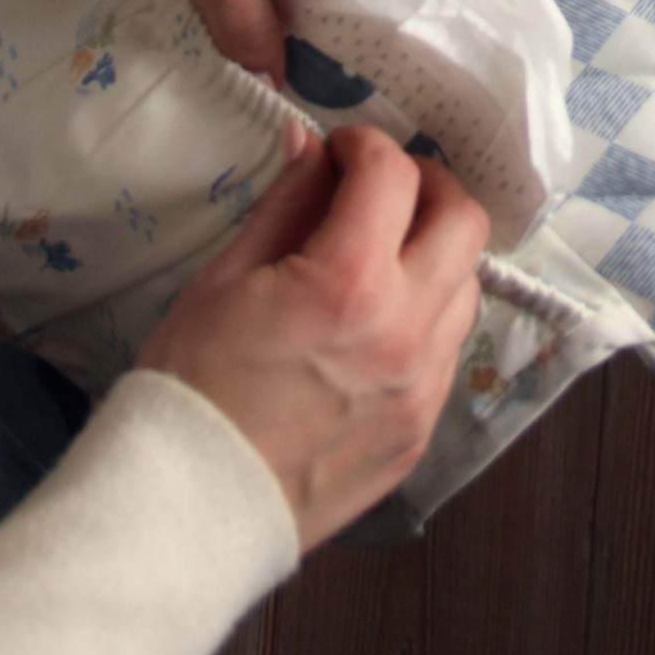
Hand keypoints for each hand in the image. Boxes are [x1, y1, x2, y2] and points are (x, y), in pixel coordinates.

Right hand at [139, 125, 488, 550]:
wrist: (188, 508)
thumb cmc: (191, 388)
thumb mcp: (225, 279)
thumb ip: (286, 206)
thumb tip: (313, 149)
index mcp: (350, 284)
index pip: (392, 175)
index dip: (364, 146)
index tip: (341, 150)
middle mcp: (406, 332)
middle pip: (463, 220)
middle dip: (425, 186)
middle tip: (380, 188)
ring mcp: (422, 387)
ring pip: (467, 285)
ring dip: (434, 253)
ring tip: (380, 256)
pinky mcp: (421, 430)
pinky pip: (448, 349)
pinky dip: (426, 316)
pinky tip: (377, 320)